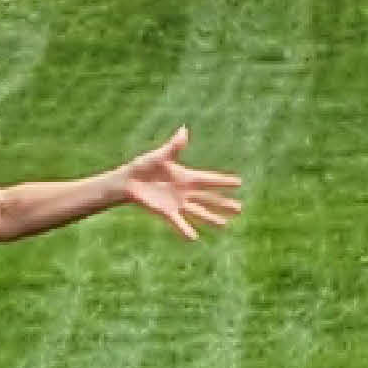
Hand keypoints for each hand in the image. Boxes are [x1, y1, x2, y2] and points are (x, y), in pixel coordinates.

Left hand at [105, 131, 247, 239]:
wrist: (128, 181)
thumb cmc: (143, 166)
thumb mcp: (160, 156)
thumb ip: (174, 146)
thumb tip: (184, 130)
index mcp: (186, 177)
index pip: (209, 179)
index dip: (224, 181)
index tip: (239, 182)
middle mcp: (185, 191)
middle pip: (209, 198)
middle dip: (224, 203)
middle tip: (239, 208)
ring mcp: (178, 203)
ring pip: (199, 212)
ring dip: (212, 218)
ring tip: (225, 225)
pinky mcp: (167, 212)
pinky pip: (179, 222)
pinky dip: (185, 230)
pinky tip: (194, 237)